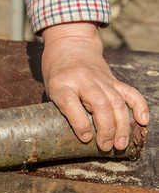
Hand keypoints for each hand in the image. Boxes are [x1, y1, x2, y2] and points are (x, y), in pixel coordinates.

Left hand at [41, 22, 148, 150]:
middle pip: (99, 104)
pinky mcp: (113, 79)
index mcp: (61, 84)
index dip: (79, 123)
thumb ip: (61, 109)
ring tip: (120, 144)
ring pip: (116, 101)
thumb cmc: (57, 74)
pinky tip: (143, 121)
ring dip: (121, 125)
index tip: (86, 138)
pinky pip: (129, 92)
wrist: (70, 45)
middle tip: (106, 147)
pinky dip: (139, 106)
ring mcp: (101, 79)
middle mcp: (83, 80)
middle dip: (106, 129)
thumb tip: (74, 136)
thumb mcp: (50, 90)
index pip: (70, 103)